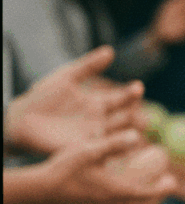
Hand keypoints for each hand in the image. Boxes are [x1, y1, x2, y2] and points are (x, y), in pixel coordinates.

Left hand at [5, 47, 145, 155]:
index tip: (138, 87)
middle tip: (143, 116)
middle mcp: (101, 122)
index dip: (131, 93)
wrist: (21, 120)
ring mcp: (95, 138)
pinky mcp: (85, 152)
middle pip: (126, 120)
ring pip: (119, 139)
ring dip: (128, 139)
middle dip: (137, 119)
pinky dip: (113, 153)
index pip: (122, 99)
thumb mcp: (66, 78)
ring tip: (135, 137)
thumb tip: (111, 50)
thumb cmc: (42, 98)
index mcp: (99, 104)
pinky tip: (121, 152)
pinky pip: (103, 153)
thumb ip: (88, 66)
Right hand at [34, 130, 177, 203]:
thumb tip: (137, 135)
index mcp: (115, 191)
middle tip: (165, 187)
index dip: (162, 189)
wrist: (38, 193)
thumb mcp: (88, 150)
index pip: (147, 194)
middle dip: (157, 199)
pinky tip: (124, 201)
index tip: (172, 181)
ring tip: (149, 195)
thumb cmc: (62, 168)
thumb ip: (113, 143)